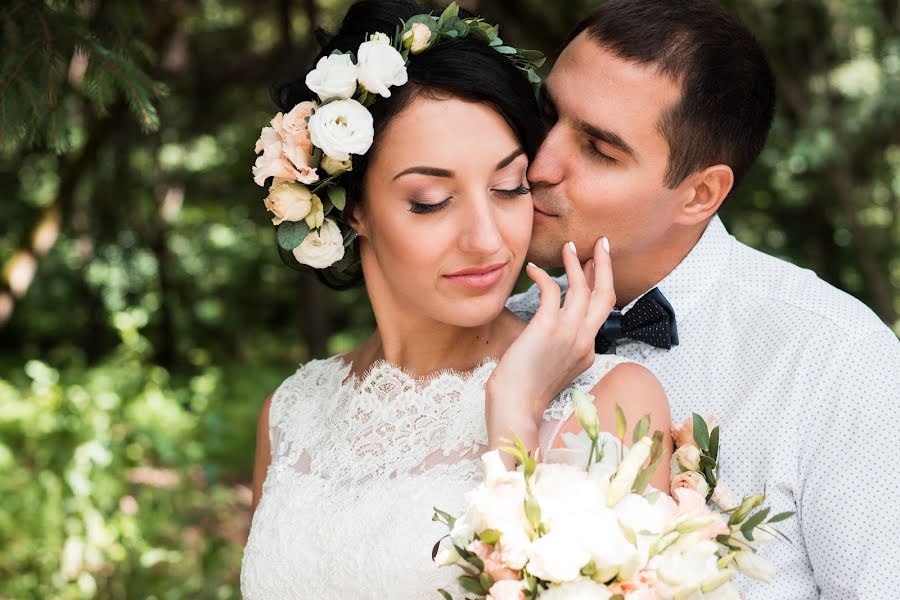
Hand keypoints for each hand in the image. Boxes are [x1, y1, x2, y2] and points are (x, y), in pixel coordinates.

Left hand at [485, 236, 615, 452]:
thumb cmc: (523, 392)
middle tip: (602, 244)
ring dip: (576, 263)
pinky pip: (551, 290)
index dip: (595, 286)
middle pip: (606, 296)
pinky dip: (543, 276)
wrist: (515, 408)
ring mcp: (569, 333)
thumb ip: (555, 350)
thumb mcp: (549, 369)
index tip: (590, 268)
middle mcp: (584, 341)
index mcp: (586, 352)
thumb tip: (544, 333)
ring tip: (568, 247)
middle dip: (606, 266)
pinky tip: (532, 270)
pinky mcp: (548, 327)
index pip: (598, 314)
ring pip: (584, 288)